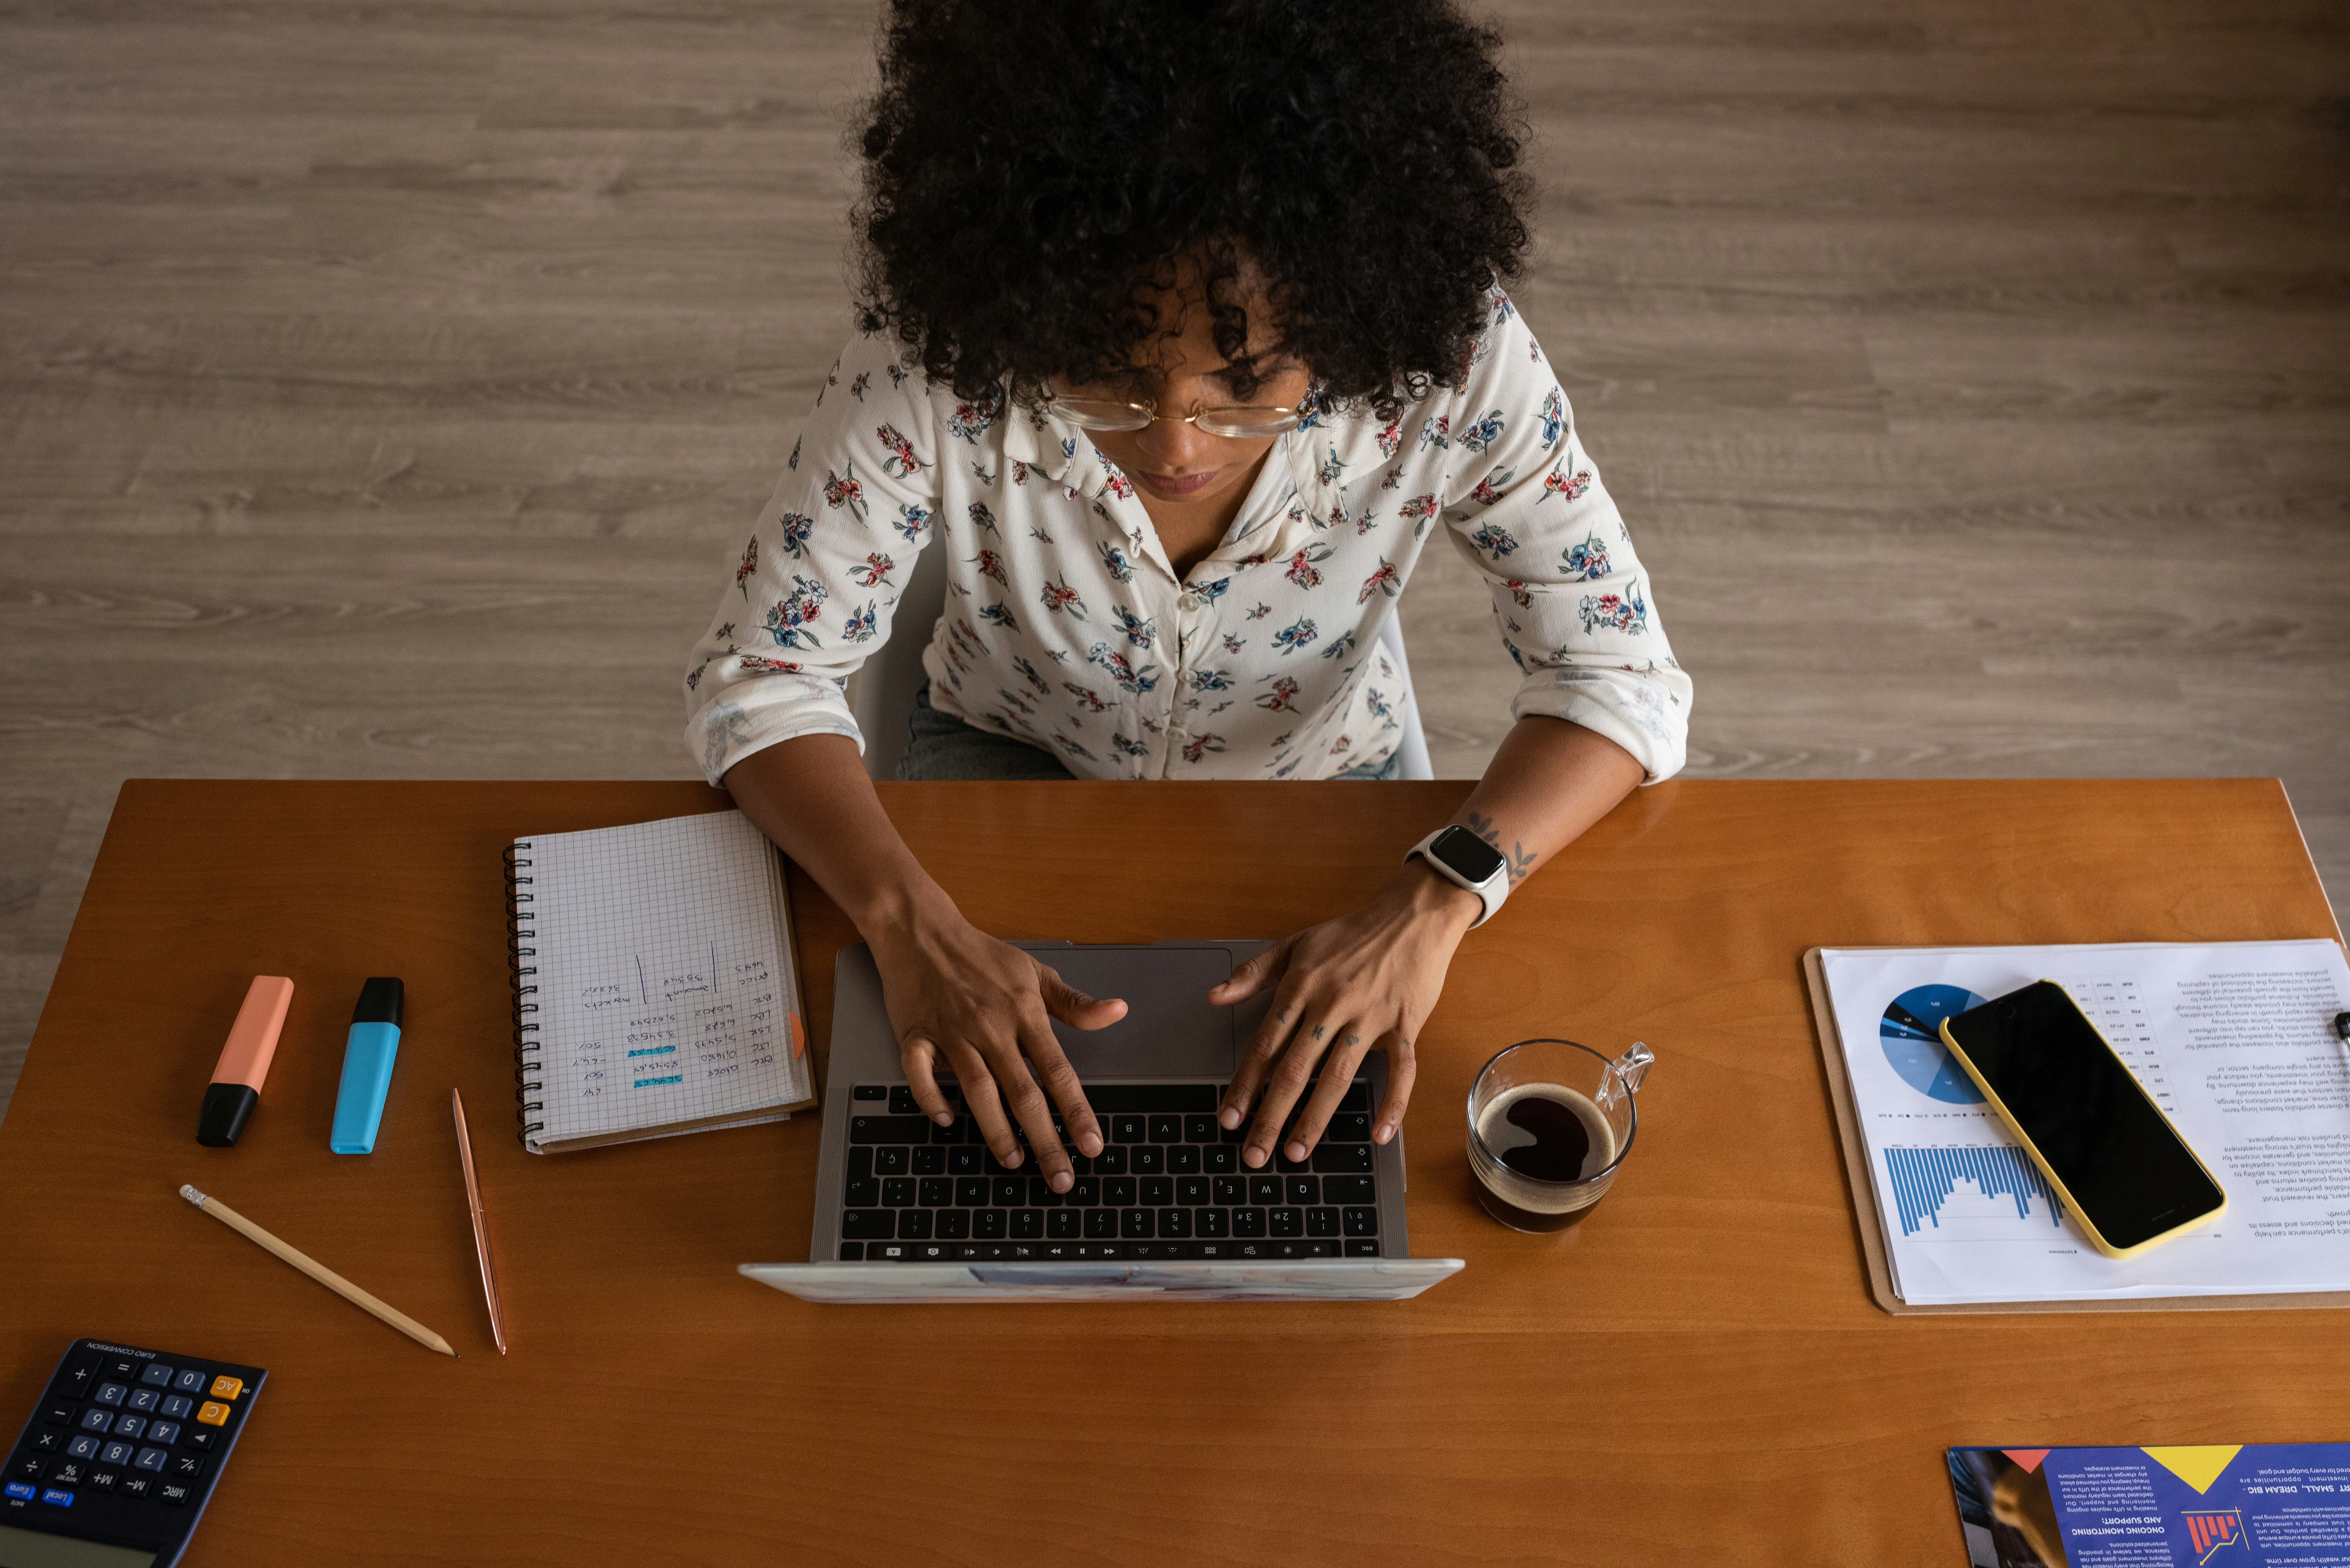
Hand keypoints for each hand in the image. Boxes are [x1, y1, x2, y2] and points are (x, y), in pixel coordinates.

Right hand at [869, 906, 1119, 1190]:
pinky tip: (946, 1121)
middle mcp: (990, 1026)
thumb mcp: (1036, 973)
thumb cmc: (982, 956)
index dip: (1076, 1111)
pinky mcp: (915, 1034)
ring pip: (977, 1089)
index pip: (1058, 1071)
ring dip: (996, 1130)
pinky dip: (931, 1098)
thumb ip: (1075, 1003)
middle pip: (1023, 1092)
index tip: (1092, 1145)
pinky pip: (919, 1073)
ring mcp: (952, 1032)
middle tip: (1061, 1178)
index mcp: (1024, 1013)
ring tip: (1015, 1161)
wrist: (922, 931)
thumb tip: (1118, 1010)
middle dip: (1045, 1139)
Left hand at [1211, 859, 1478, 1168]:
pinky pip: (1401, 1070)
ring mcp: (1369, 1016)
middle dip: (1270, 1115)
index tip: (1229, 1118)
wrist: (1411, 915)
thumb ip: (1253, 973)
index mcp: (1300, 987)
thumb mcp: (1295, 943)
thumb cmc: (1351, 933)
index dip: (1244, 1085)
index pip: (1265, 1045)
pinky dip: (1392, 1103)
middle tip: (1254, 1154)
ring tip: (1296, 1152)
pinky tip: (1378, 1134)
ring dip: (1315, 1118)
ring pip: (1337, 1075)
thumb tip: (1215, 995)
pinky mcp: (1405, 1023)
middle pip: (1294, 1069)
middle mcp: (1331, 1004)